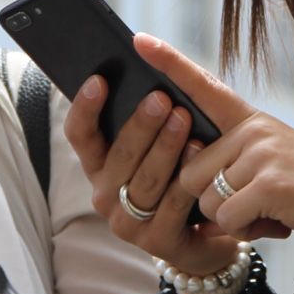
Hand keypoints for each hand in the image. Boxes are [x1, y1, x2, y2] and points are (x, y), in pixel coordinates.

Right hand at [62, 55, 266, 277]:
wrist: (213, 229)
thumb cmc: (183, 173)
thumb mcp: (160, 141)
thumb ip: (149, 109)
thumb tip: (144, 52)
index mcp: (100, 165)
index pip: (79, 135)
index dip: (84, 108)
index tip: (98, 79)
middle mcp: (105, 194)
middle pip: (118, 156)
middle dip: (140, 124)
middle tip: (160, 96)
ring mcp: (128, 222)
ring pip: (144, 179)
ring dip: (164, 147)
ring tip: (183, 118)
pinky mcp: (156, 242)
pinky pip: (171, 205)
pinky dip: (186, 176)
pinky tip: (200, 152)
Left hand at [132, 33, 293, 244]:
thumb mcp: (269, 164)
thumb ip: (230, 163)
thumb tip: (190, 183)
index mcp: (251, 121)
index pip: (204, 87)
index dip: (170, 64)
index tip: (140, 40)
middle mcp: (253, 130)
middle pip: (190, 171)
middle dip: (212, 200)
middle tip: (253, 204)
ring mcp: (261, 153)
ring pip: (205, 197)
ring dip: (229, 218)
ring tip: (266, 212)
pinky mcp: (268, 183)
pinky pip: (226, 216)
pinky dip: (244, 230)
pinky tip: (272, 222)